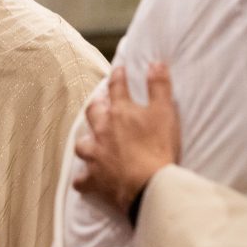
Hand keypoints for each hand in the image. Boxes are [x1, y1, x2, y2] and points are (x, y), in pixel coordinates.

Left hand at [73, 63, 180, 211]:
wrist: (147, 184)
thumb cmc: (158, 147)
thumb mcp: (165, 112)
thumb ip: (159, 86)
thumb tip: (155, 63)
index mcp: (120, 113)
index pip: (117, 88)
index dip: (118, 77)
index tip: (119, 70)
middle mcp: (102, 130)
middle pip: (92, 112)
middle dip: (96, 106)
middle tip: (101, 104)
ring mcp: (95, 155)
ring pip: (82, 145)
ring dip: (86, 142)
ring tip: (91, 142)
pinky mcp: (93, 179)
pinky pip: (82, 179)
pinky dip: (84, 179)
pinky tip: (85, 180)